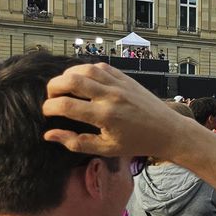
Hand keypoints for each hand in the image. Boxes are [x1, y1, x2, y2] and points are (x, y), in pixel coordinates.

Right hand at [42, 63, 193, 158]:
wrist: (168, 131)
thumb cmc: (137, 143)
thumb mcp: (106, 149)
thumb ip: (76, 142)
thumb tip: (49, 134)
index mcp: (105, 116)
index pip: (66, 106)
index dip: (49, 107)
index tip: (47, 112)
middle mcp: (111, 96)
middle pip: (71, 80)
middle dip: (53, 86)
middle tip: (52, 97)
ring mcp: (120, 85)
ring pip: (86, 69)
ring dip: (68, 75)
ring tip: (64, 86)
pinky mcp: (127, 78)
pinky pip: (101, 66)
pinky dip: (86, 69)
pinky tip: (82, 79)